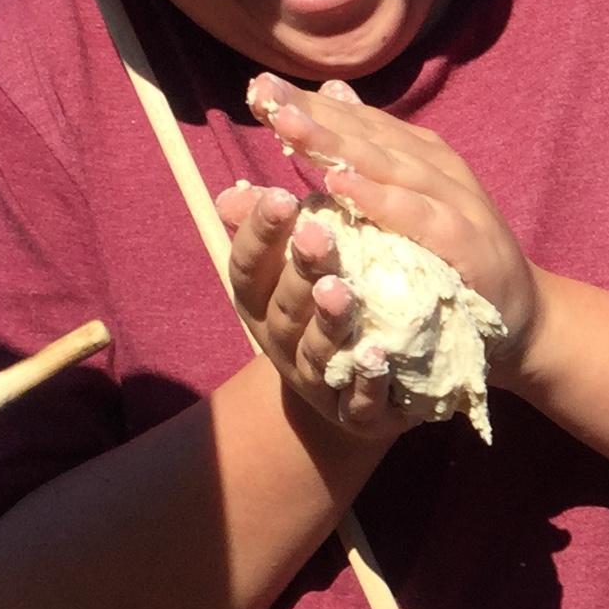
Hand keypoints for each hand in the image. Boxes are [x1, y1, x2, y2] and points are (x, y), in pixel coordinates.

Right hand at [217, 175, 433, 444]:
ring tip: (341, 291)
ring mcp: (317, 381)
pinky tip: (377, 356)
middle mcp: (281, 342)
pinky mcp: (355, 414)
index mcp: (260, 303)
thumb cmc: (316, 312)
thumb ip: (271, 231)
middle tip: (318, 234)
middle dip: (301, 270)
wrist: (344, 398)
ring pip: (319, 351)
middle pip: (287, 306)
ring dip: (328, 321)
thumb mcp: (290, 269)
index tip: (281, 197)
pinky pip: (358, 400)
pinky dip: (366, 381)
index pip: (249, 267)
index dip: (260, 234)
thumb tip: (231, 194)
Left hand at [243, 77, 539, 349]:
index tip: (258, 87)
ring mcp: (456, 204)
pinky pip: (419, 219)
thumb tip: (330, 90)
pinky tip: (342, 188)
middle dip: (316, 115)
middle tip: (266, 96)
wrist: (521, 319)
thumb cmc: (452, 262)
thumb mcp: (405, 205)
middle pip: (369, 136)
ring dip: (340, 146)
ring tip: (291, 128)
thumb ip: (369, 152)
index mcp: (419, 158)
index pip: (359, 122)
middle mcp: (437, 171)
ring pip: (391, 167)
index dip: (312, 103)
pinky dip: (382, 201)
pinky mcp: (468, 244)